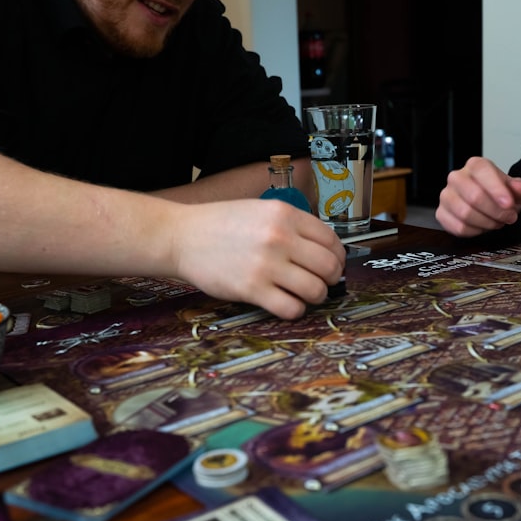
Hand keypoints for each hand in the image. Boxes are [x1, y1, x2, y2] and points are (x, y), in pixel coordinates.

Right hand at [172, 200, 345, 319]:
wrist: (182, 237)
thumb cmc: (221, 224)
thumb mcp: (261, 210)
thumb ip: (292, 225)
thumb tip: (323, 250)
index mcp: (285, 214)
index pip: (332, 240)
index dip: (338, 257)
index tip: (333, 265)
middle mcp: (280, 237)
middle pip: (329, 267)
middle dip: (330, 279)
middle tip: (321, 282)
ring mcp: (267, 264)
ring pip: (316, 290)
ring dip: (315, 297)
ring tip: (304, 295)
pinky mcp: (252, 289)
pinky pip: (291, 308)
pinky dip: (295, 310)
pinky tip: (285, 303)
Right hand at [435, 157, 520, 236]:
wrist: (488, 204)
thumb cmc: (499, 194)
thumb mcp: (515, 189)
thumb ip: (519, 188)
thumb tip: (517, 188)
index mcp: (475, 165)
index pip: (482, 172)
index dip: (496, 190)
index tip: (509, 204)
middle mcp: (457, 177)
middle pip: (474, 196)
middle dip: (495, 211)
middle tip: (508, 217)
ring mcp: (446, 195)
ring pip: (465, 213)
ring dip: (486, 222)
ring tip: (496, 222)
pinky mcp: (441, 213)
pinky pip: (457, 227)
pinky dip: (475, 231)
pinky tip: (482, 227)